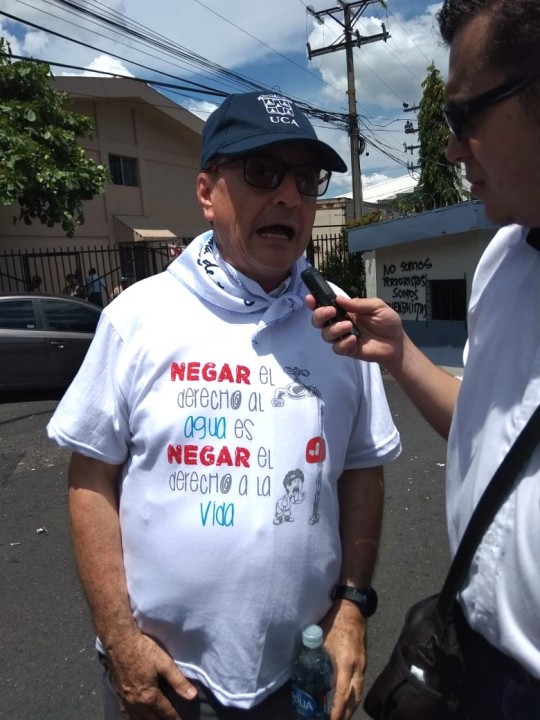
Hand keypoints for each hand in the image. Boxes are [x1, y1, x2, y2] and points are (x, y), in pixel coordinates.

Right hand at [105, 631, 197, 718]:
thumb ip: (178, 681)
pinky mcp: (118, 696)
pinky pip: (126, 715)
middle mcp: (137, 703)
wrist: (120, 642)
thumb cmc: (144, 650)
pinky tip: (137, 719)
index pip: (166, 713)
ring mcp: (126, 701)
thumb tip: (192, 696)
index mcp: (149, 696)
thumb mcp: (164, 663)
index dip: (176, 719)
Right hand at [306, 294, 404, 370]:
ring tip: (349, 326)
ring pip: (325, 335)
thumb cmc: (387, 322)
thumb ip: (358, 304)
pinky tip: (353, 340)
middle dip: (320, 315)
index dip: (314, 302)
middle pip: (318, 321)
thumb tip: (339, 299)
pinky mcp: (347, 350)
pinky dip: (343, 343)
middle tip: (331, 312)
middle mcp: (340, 323)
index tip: (310, 298)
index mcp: (345, 311)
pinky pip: (337, 348)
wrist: (397, 342)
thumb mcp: (377, 306)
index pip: (325, 305)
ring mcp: (342, 337)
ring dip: (333, 329)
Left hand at [320, 601, 366, 719]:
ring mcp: (363, 664)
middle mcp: (358, 667)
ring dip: (351, 706)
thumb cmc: (334, 622)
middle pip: (355, 697)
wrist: (353, 608)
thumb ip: (316, 659)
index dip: (338, 709)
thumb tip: (308, 676)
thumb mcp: (320, 641)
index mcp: (346, 662)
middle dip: (347, 714)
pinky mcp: (364, 661)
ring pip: (359, 692)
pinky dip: (354, 695)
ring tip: (342, 716)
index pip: (343, 693)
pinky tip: (347, 699)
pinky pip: (360, 684)